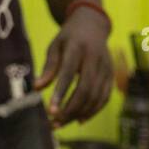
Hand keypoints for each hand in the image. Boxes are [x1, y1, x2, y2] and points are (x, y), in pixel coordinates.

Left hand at [33, 7, 113, 126]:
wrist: (93, 25)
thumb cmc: (69, 38)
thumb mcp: (55, 46)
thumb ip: (48, 67)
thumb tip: (37, 88)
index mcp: (78, 48)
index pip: (68, 73)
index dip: (60, 93)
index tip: (50, 111)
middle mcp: (95, 58)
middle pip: (85, 89)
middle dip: (70, 109)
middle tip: (54, 122)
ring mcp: (106, 68)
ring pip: (96, 96)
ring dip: (79, 113)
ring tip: (61, 123)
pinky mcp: (111, 75)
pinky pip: (104, 97)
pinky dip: (93, 111)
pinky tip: (79, 120)